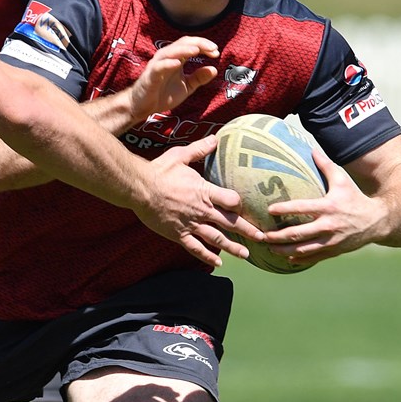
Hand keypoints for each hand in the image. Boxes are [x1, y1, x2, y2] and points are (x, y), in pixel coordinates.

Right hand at [127, 36, 219, 117]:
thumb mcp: (186, 87)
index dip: (204, 45)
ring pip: (170, 51)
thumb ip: (199, 78)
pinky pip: (159, 67)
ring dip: (184, 49)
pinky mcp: (150, 76)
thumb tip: (214, 69)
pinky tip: (177, 63)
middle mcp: (166, 58)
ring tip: (197, 50)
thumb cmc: (163, 94)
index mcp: (176, 58)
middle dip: (199, 43)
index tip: (216, 52)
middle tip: (213, 48)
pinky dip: (168, 63)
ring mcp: (157, 65)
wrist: (143, 107)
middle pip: (183, 43)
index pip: (191, 44)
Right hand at [132, 135, 264, 266]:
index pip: (231, 201)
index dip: (239, 205)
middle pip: (230, 223)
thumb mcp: (180, 155)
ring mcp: (190, 224)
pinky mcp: (178, 234)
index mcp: (204, 191)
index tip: (245, 207)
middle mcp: (201, 210)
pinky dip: (207, 256)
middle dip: (248, 231)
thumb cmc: (159, 170)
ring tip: (246, 255)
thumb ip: (200, 149)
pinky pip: (195, 248)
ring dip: (233, 248)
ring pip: (216, 239)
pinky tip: (218, 263)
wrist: (138, 188)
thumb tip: (216, 138)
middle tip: (262, 238)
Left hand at [262, 149, 385, 264]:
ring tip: (270, 248)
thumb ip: (326, 165)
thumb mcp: (343, 180)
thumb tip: (312, 149)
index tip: (269, 210)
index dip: (285, 209)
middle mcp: (328, 226)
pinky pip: (313, 258)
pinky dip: (299, 259)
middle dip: (278, 236)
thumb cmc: (355, 198)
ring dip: (284, 250)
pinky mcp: (334, 251)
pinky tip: (287, 258)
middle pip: (298, 234)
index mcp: (328, 207)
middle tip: (263, 235)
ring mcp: (331, 241)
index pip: (302, 208)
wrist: (376, 221)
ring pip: (303, 249)